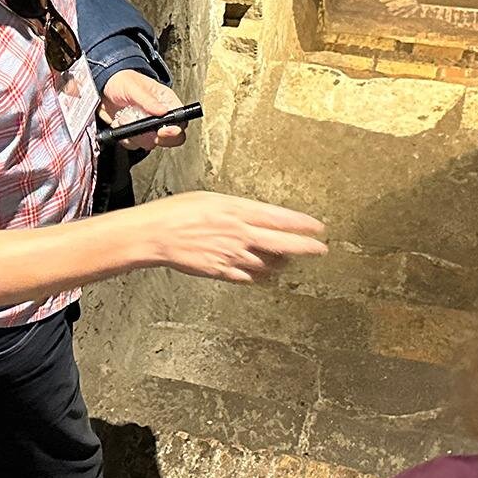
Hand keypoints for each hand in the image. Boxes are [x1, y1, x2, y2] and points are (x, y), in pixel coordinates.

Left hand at [98, 70, 190, 150]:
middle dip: (157, 138)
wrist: (102, 88)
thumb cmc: (121, 80)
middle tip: (144, 131)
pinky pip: (134, 144)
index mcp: (166, 101)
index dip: (175, 129)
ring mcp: (147, 126)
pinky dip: (125, 137)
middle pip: (170, 138)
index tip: (163, 131)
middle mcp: (159, 116)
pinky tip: (119, 123)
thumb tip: (163, 111)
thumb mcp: (133, 87)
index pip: (180, 120)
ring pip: (150, 143)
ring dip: (135, 135)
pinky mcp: (134, 133)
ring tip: (124, 118)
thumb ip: (148, 100)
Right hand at [141, 192, 327, 283]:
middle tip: (321, 250)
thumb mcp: (214, 199)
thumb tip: (258, 216)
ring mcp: (233, 256)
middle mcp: (240, 235)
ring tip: (288, 260)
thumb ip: (239, 210)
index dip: (303, 225)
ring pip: (269, 264)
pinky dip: (261, 276)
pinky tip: (265, 274)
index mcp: (239, 212)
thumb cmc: (179, 211)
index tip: (318, 227)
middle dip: (306, 248)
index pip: (281, 219)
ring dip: (282, 263)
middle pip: (283, 244)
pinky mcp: (222, 272)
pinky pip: (249, 278)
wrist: (156, 234)